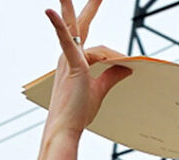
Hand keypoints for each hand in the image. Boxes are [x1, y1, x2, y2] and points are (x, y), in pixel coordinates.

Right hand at [42, 0, 132, 138]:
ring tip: (100, 2)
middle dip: (89, 8)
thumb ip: (112, 75)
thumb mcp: (100, 90)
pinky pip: (66, 41)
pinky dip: (58, 26)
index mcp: (74, 62)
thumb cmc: (78, 113)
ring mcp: (68, 60)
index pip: (97, 48)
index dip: (114, 53)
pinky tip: (51, 11)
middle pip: (79, 26)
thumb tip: (127, 66)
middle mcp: (68, 57)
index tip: (126, 59)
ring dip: (99, 28)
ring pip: (86, 37)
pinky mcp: (71, 65)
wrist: (66, 128)